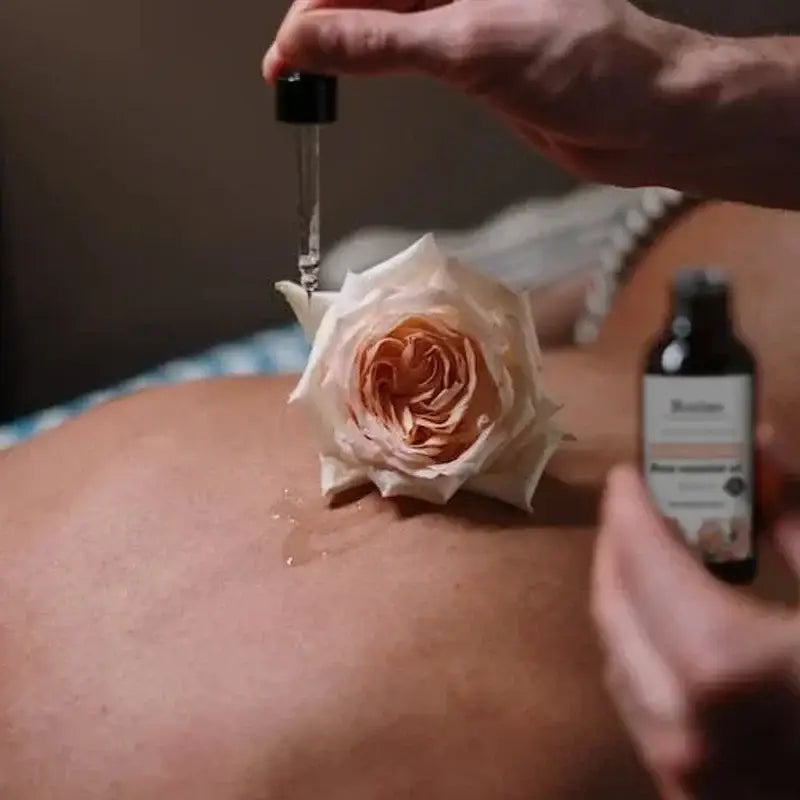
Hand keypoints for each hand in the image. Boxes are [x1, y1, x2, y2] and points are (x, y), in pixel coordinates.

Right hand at [262, 0, 693, 185]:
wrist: (643, 118)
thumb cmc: (585, 66)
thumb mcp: (469, 45)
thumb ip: (381, 38)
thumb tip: (305, 39)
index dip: (316, 6)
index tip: (284, 53)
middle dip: (320, 23)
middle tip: (284, 72)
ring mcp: (464, 10)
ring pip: (381, 16)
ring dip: (339, 44)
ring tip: (301, 76)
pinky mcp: (472, 50)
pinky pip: (405, 46)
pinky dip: (370, 61)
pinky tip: (347, 72)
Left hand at [592, 441, 799, 799]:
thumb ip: (799, 517)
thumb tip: (763, 449)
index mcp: (724, 664)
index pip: (643, 561)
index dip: (630, 509)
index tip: (626, 477)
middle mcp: (683, 724)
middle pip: (614, 608)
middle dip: (618, 549)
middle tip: (635, 510)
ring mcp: (681, 771)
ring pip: (618, 660)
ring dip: (627, 601)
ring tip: (650, 560)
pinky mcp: (688, 796)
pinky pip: (641, 708)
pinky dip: (645, 655)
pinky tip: (672, 631)